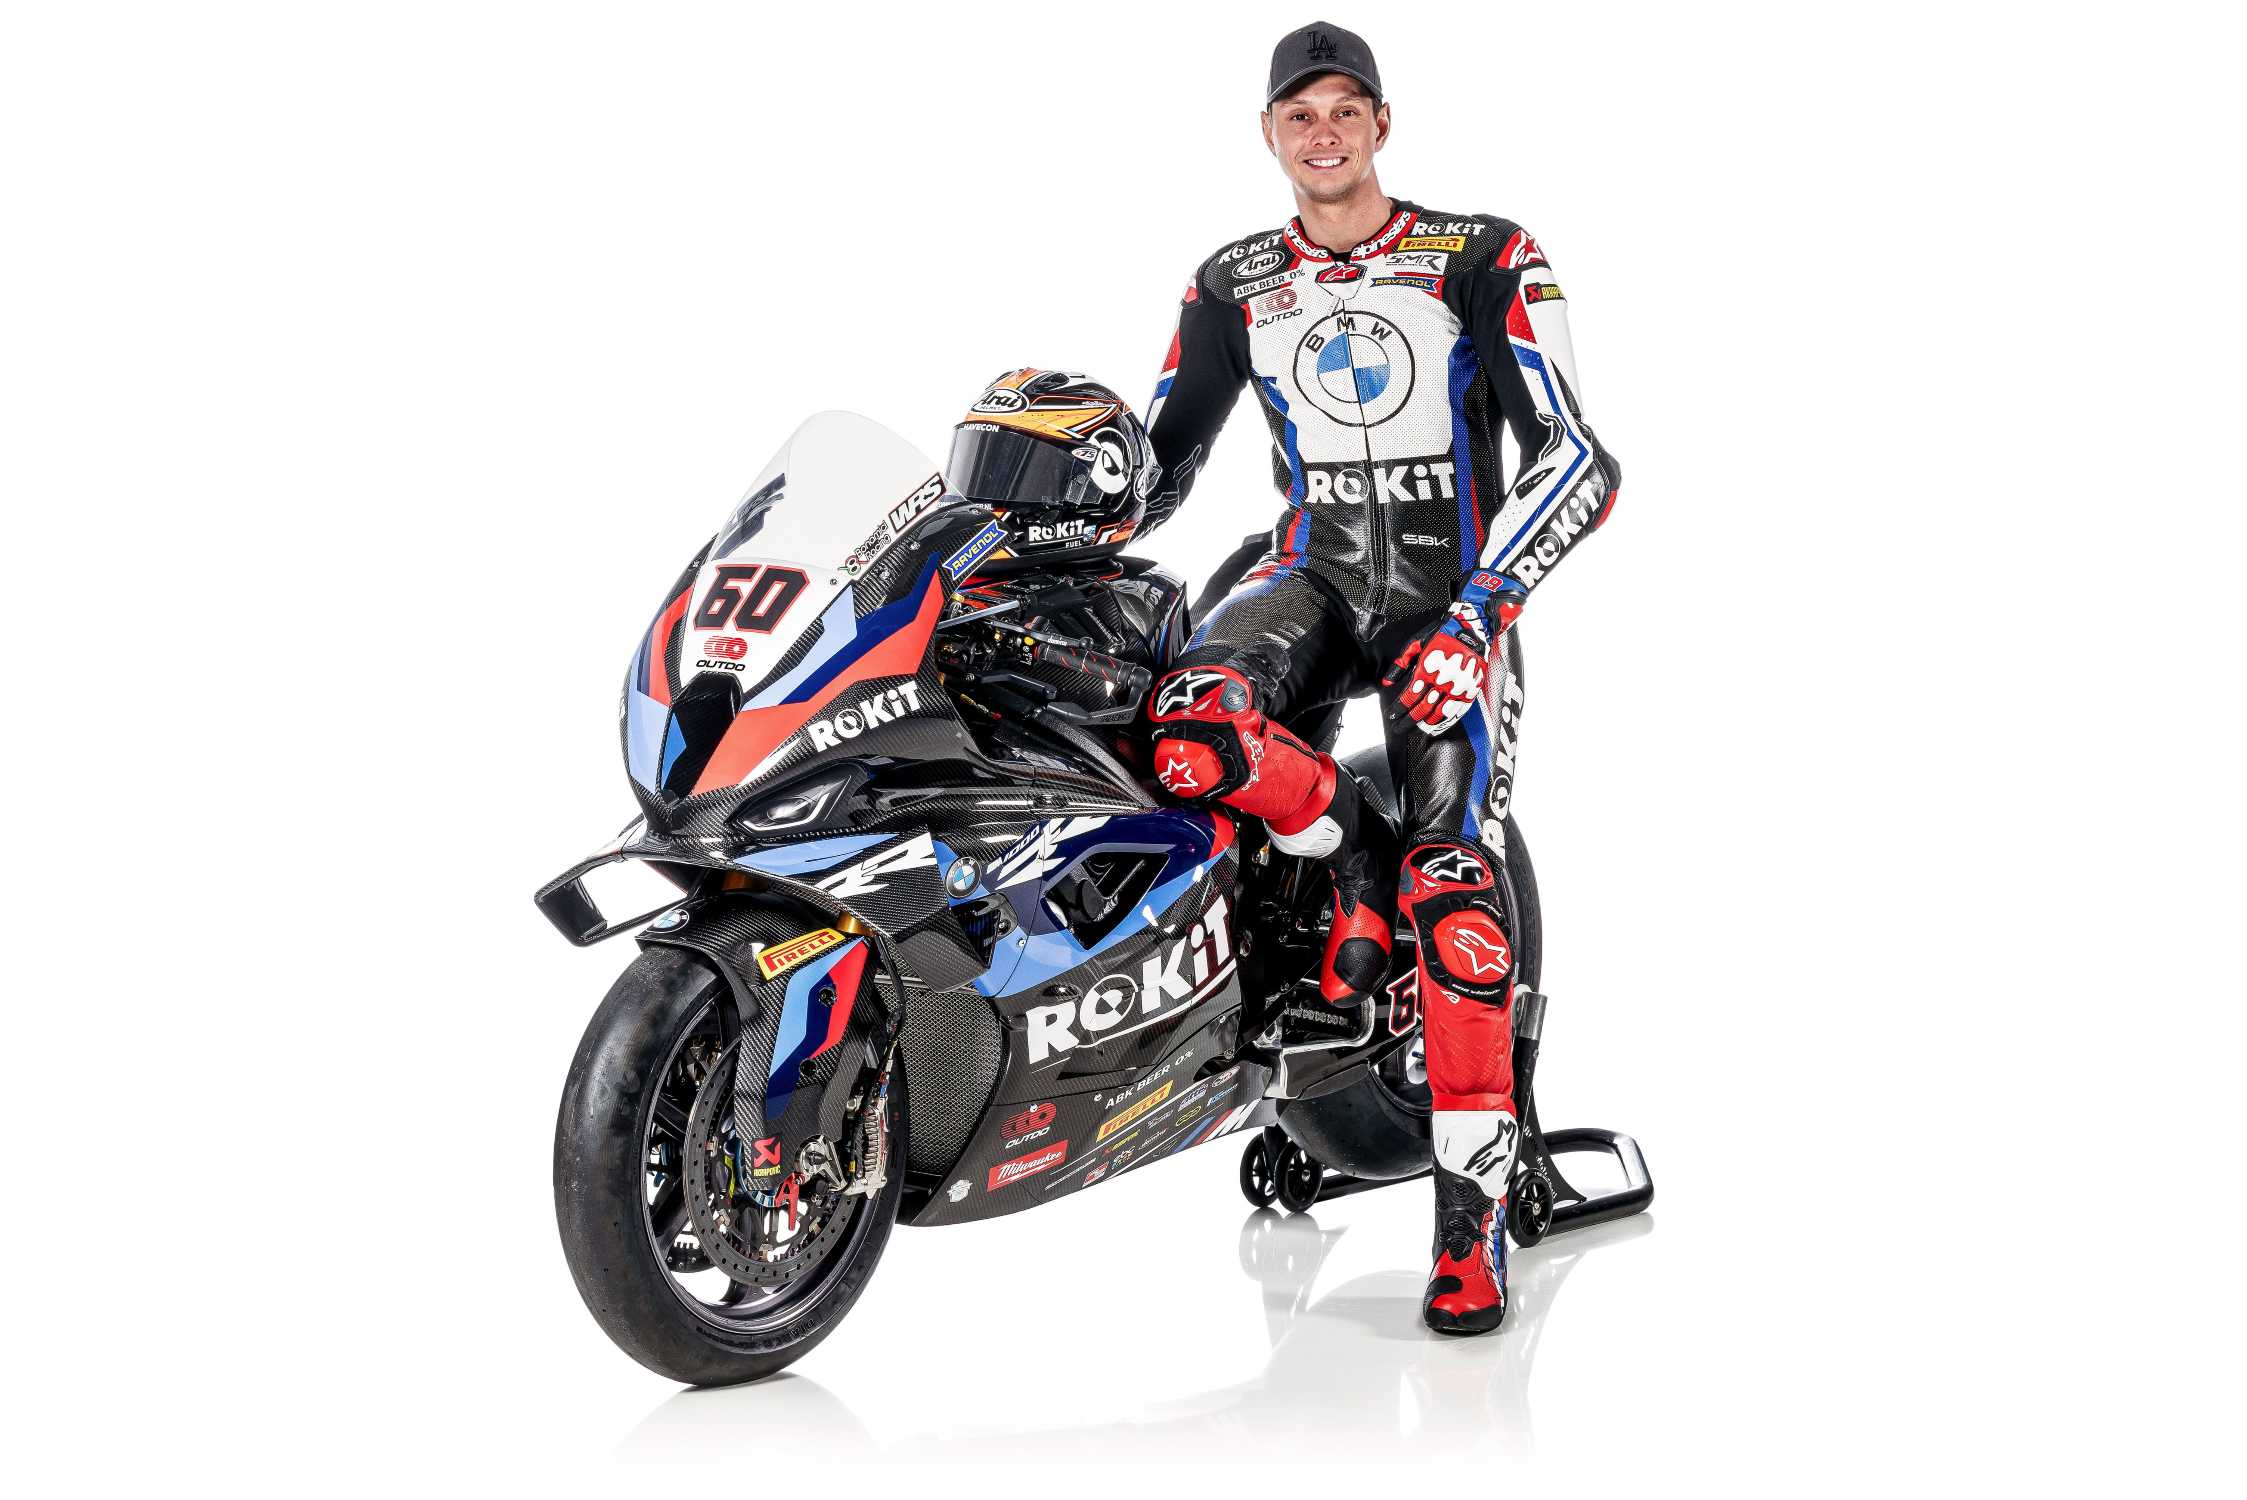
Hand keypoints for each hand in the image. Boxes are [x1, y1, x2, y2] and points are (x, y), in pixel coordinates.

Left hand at [1384, 600, 1492, 734]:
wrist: (1473, 629)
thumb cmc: (1442, 634)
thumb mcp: (1416, 643)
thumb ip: (1401, 664)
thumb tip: (1387, 682)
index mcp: (1427, 670)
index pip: (1409, 697)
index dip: (1398, 709)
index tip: (1392, 715)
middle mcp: (1443, 681)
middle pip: (1421, 709)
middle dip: (1408, 721)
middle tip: (1399, 728)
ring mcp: (1458, 688)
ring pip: (1439, 714)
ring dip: (1425, 724)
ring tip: (1416, 730)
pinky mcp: (1471, 690)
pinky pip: (1457, 712)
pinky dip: (1446, 722)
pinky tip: (1437, 727)